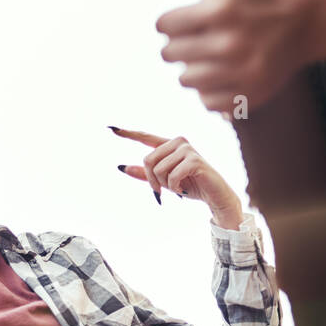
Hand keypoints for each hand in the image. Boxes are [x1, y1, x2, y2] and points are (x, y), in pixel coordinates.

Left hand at [111, 126, 243, 227]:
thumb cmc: (191, 186)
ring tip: (178, 188)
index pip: (146, 137)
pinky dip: (174, 188)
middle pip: (148, 159)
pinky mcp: (194, 160)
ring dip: (165, 185)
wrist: (215, 196)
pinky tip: (184, 189)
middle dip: (152, 180)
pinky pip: (171, 176)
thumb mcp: (164, 181)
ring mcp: (187, 149)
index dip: (128, 134)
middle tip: (163, 191)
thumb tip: (122, 167)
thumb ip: (145, 174)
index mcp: (170, 145)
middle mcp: (178, 142)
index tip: (111, 128)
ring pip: (158, 169)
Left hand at [156, 0, 310, 112]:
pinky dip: (211, 90)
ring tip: (212, 55)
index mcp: (220, 9)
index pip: (164, 26)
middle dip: (180, 44)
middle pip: (171, 54)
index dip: (172, 22)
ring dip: (194, 68)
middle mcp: (229, 43)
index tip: (187, 19)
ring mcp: (240, 73)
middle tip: (199, 36)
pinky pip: (206, 101)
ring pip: (186, 80)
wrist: (301, 25)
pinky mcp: (247, 96)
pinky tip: (225, 73)